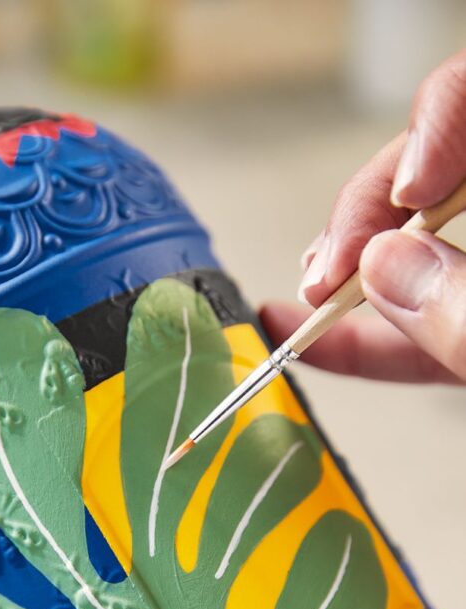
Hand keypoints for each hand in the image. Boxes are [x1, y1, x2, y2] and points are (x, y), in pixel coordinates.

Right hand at [261, 49, 465, 383]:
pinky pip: (422, 327)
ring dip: (354, 276)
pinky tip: (312, 346)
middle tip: (329, 274)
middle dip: (366, 219)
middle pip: (424, 176)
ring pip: (412, 249)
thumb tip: (382, 270)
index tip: (407, 194)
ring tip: (312, 298)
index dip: (433, 126)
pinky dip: (369, 343)